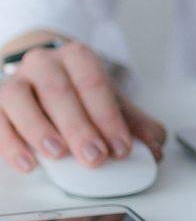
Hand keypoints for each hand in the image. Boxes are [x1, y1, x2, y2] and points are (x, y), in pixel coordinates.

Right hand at [0, 41, 166, 173]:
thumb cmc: (76, 95)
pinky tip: (27, 163)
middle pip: (59, 91)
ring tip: (58, 155)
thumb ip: (132, 123)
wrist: (39, 81)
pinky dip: (10, 143)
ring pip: (20, 98)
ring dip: (40, 129)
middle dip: (79, 127)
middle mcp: (43, 62)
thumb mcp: (106, 103)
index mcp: (76, 57)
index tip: (121, 147)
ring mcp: (15, 81)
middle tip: (95, 157)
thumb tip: (155, 146)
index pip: (94, 83)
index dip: (109, 116)